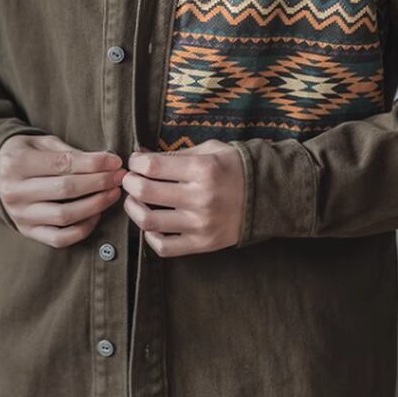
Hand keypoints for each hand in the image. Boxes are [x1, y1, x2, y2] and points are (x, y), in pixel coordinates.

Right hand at [0, 133, 126, 246]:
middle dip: (99, 183)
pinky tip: (97, 215)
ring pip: (65, 216)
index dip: (94, 164)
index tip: (115, 162)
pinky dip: (82, 229)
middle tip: (120, 177)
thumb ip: (71, 151)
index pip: (63, 164)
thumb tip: (107, 162)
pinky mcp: (26, 231)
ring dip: (95, 205)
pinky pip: (59, 238)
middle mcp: (14, 191)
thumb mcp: (43, 143)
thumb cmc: (26, 153)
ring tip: (113, 193)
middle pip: (66, 189)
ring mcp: (19, 215)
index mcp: (16, 163)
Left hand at [122, 139, 244, 256]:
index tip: (136, 161)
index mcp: (203, 170)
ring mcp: (201, 224)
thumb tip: (143, 156)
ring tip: (134, 200)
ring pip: (148, 220)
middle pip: (145, 191)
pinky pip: (164, 247)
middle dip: (129, 182)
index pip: (152, 166)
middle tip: (130, 179)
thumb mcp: (209, 150)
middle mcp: (201, 198)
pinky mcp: (203, 243)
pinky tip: (151, 224)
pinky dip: (149, 236)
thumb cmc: (235, 168)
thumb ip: (176, 154)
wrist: (268, 195)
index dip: (136, 162)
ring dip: (133, 208)